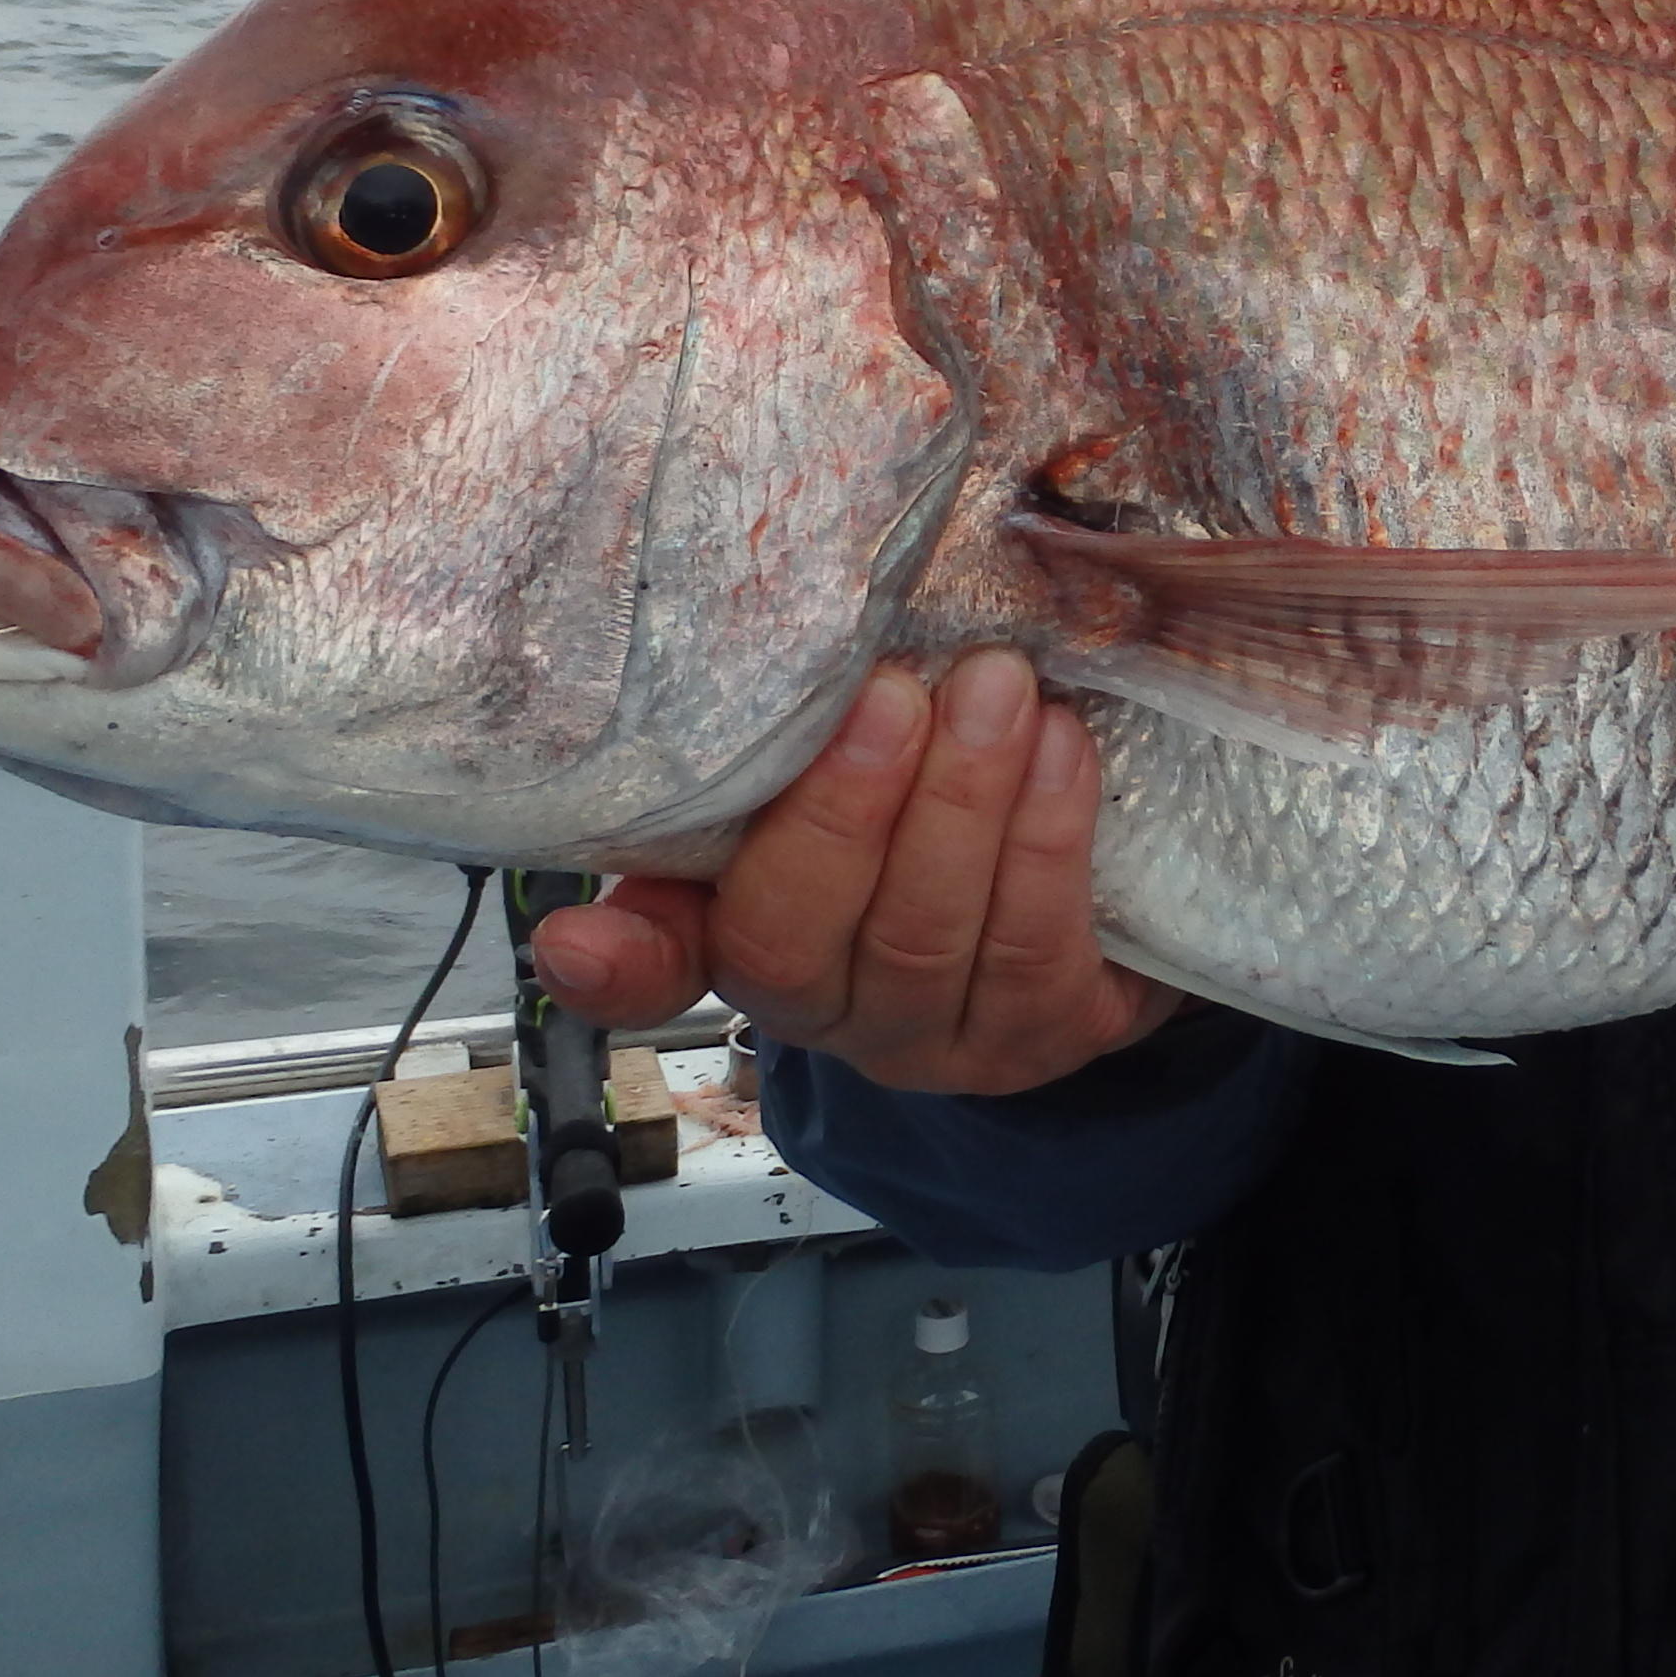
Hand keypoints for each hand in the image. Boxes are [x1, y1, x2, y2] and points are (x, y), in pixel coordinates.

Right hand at [528, 648, 1183, 1096]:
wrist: (1106, 877)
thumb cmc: (946, 782)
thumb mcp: (864, 748)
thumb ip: (794, 725)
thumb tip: (737, 638)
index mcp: (743, 930)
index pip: (654, 966)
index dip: (615, 964)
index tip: (569, 939)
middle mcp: (823, 1007)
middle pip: (794, 937)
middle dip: (846, 808)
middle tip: (896, 690)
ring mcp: (929, 1037)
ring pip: (922, 937)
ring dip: (964, 803)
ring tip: (1001, 689)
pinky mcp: (1041, 1038)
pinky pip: (1033, 951)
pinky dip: (1046, 842)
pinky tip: (1064, 752)